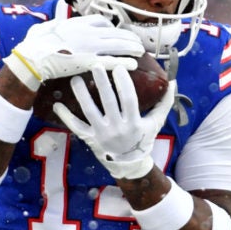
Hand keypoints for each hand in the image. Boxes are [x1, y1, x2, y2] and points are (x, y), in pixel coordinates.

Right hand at [5, 15, 142, 91]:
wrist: (32, 57)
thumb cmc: (34, 43)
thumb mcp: (44, 26)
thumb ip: (54, 19)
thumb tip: (55, 11)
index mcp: (77, 23)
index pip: (101, 21)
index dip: (111, 27)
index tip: (115, 31)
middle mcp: (87, 32)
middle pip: (115, 31)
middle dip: (128, 36)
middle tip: (137, 41)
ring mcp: (90, 46)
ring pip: (117, 44)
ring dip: (131, 47)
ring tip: (140, 51)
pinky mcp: (90, 61)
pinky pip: (112, 61)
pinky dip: (124, 62)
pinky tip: (133, 65)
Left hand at [55, 64, 176, 179]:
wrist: (130, 164)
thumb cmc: (143, 139)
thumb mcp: (156, 122)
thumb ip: (164, 103)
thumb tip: (173, 82)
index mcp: (134, 123)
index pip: (129, 100)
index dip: (124, 83)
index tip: (118, 67)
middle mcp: (118, 129)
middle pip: (108, 102)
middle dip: (102, 83)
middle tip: (96, 65)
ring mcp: (102, 135)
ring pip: (89, 112)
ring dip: (81, 95)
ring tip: (75, 79)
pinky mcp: (90, 139)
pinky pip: (76, 127)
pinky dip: (66, 117)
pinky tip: (57, 105)